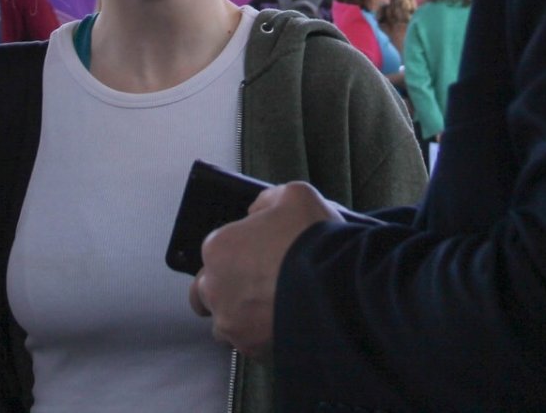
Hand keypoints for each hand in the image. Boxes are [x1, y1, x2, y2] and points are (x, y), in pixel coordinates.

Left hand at [188, 181, 340, 357]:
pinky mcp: (252, 349)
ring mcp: (232, 322)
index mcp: (219, 248)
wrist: (340, 287)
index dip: (238, 249)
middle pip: (206, 291)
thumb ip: (266, 202)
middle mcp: (215, 288)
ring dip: (241, 315)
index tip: (258, 252)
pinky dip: (262, 336)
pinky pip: (249, 344)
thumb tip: (258, 212)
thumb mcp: (294, 195)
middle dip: (225, 287)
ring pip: (225, 322)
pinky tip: (285, 321)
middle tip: (255, 282)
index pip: (215, 249)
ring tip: (272, 306)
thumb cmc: (313, 239)